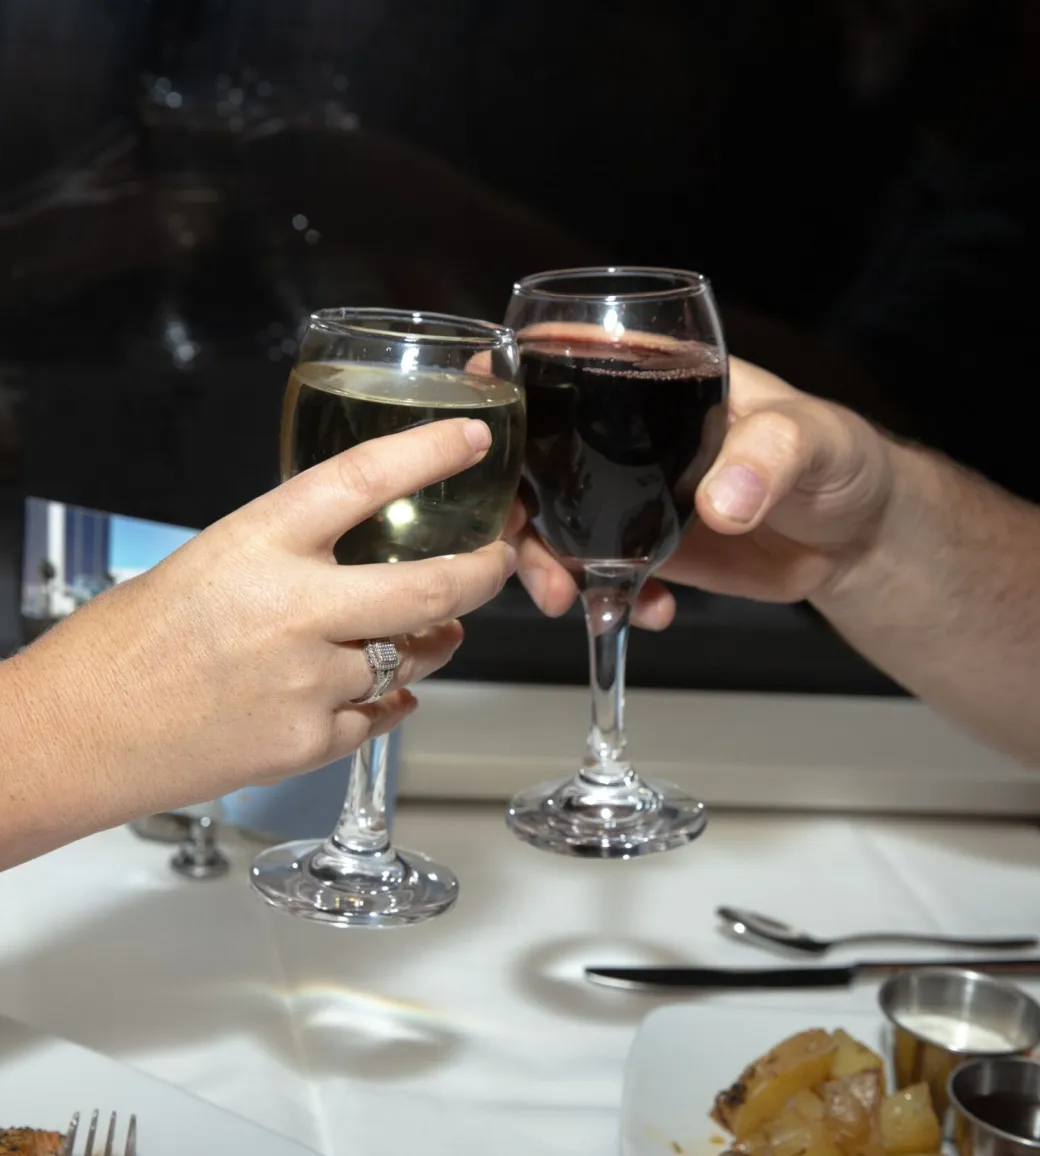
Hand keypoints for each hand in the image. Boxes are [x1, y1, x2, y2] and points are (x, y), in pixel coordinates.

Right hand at [19, 418, 514, 808]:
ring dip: (430, 642)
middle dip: (482, 571)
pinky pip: (381, 717)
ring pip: (412, 658)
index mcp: (257, 543)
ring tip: (426, 634)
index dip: (429, 451)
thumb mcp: (205, 563)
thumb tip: (355, 564)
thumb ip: (287, 559)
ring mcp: (307, 683)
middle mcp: (294, 610)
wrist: (73, 735)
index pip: (364, 478)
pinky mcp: (307, 742)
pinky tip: (374, 692)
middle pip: (430, 586)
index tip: (470, 439)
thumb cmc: (121, 645)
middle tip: (496, 560)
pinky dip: (386, 701)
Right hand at [510, 357, 897, 626]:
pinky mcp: (639, 545)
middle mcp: (623, 433)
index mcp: (653, 376)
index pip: (564, 363)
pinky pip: (595, 572)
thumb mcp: (815, 438)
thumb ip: (770, 455)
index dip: (510, 381)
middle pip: (535, 457)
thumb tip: (721, 505)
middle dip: (514, 510)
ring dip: (545, 566)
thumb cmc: (841, 459)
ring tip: (572, 604)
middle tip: (529, 560)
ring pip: (551, 522)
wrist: (855, 540)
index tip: (479, 412)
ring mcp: (625, 493)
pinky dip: (603, 599)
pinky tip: (643, 612)